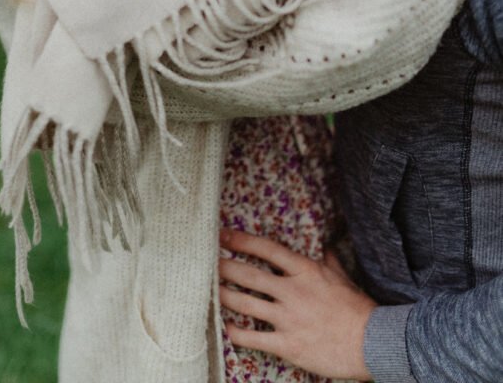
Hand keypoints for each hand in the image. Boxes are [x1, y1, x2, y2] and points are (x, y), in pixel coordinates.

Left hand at [219, 229, 375, 379]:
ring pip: (245, 304)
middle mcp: (291, 291)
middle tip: (207, 261)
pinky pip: (254, 338)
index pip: (266, 249)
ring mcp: (287, 318)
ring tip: (210, 291)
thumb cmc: (357, 308)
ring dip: (224, 296)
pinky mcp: (287, 344)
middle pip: (249, 275)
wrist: (371, 342)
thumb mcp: (341, 277)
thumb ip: (328, 260)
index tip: (223, 235)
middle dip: (225, 267)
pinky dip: (237, 333)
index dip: (241, 241)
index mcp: (304, 270)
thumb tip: (325, 246)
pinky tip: (227, 329)